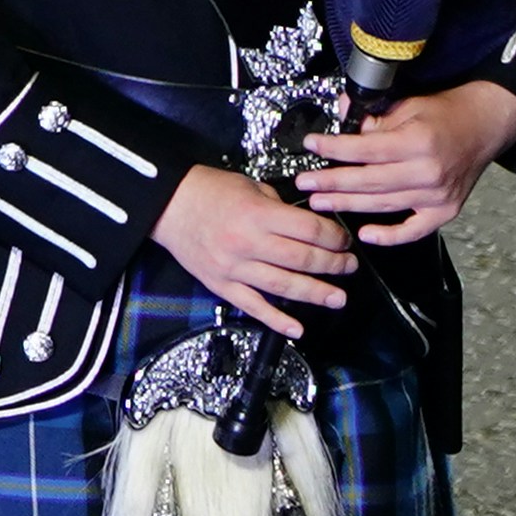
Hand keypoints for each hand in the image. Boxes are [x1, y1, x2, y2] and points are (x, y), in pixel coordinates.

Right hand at [157, 161, 354, 338]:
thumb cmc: (208, 190)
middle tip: (349, 267)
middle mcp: (247, 243)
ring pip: (283, 286)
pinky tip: (297, 329)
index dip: (335, 238)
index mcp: (258, 214)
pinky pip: (252, 306)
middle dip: (333, 265)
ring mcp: (233, 267)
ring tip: (338, 298)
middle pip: (302, 259)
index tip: (344, 241)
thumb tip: (305, 225)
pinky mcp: (220, 284)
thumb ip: (279, 207)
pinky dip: (276, 320)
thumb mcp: (250, 186)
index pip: (310, 231)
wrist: (165, 205)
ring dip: (315, 294)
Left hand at [298, 79, 515, 249]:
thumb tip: (340, 116)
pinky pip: (413, 231)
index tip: (311, 145)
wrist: (485, 126)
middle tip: (305, 183)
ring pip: (383, 205)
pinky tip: (366, 234)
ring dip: (348, 205)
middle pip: (369, 182)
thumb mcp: (408, 106)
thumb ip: (374, 118)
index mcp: (417, 142)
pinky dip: (390, 236)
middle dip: (332, 183)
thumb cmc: (445, 115)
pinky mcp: (445, 211)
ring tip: (320, 202)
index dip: (334, 148)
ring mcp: (437, 195)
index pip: (366, 149)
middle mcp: (428, 171)